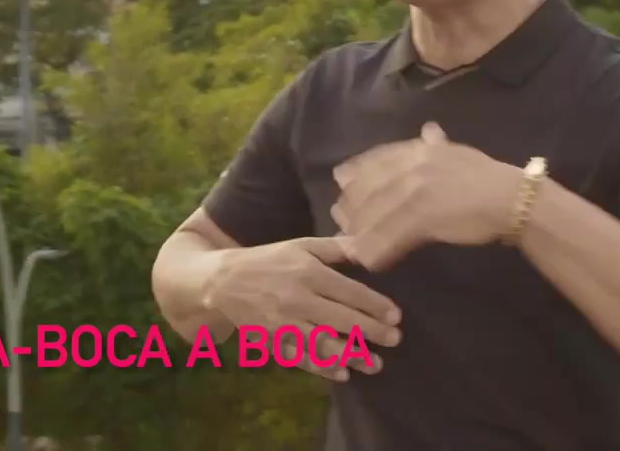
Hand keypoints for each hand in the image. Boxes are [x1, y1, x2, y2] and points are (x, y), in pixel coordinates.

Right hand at [200, 236, 400, 381]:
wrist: (223, 281)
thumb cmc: (269, 260)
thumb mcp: (301, 245)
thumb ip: (336, 247)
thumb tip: (368, 248)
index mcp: (308, 272)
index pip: (349, 291)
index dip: (374, 305)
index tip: (396, 316)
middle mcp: (297, 298)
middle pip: (341, 318)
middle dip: (371, 331)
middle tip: (395, 340)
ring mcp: (283, 322)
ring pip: (323, 342)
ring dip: (351, 355)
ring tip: (375, 364)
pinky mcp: (271, 340)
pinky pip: (300, 357)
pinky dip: (321, 368)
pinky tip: (341, 374)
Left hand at [332, 122, 524, 271]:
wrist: (512, 198)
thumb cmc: (490, 176)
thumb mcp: (460, 152)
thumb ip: (438, 144)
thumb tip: (430, 129)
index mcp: (422, 150)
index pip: (381, 157)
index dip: (358, 169)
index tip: (340, 177)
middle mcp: (415, 166)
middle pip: (373, 186)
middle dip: (353, 203)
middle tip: (338, 216)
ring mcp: (419, 190)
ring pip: (379, 213)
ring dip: (361, 231)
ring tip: (350, 246)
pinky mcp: (425, 216)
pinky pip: (393, 235)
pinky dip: (379, 249)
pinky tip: (369, 261)